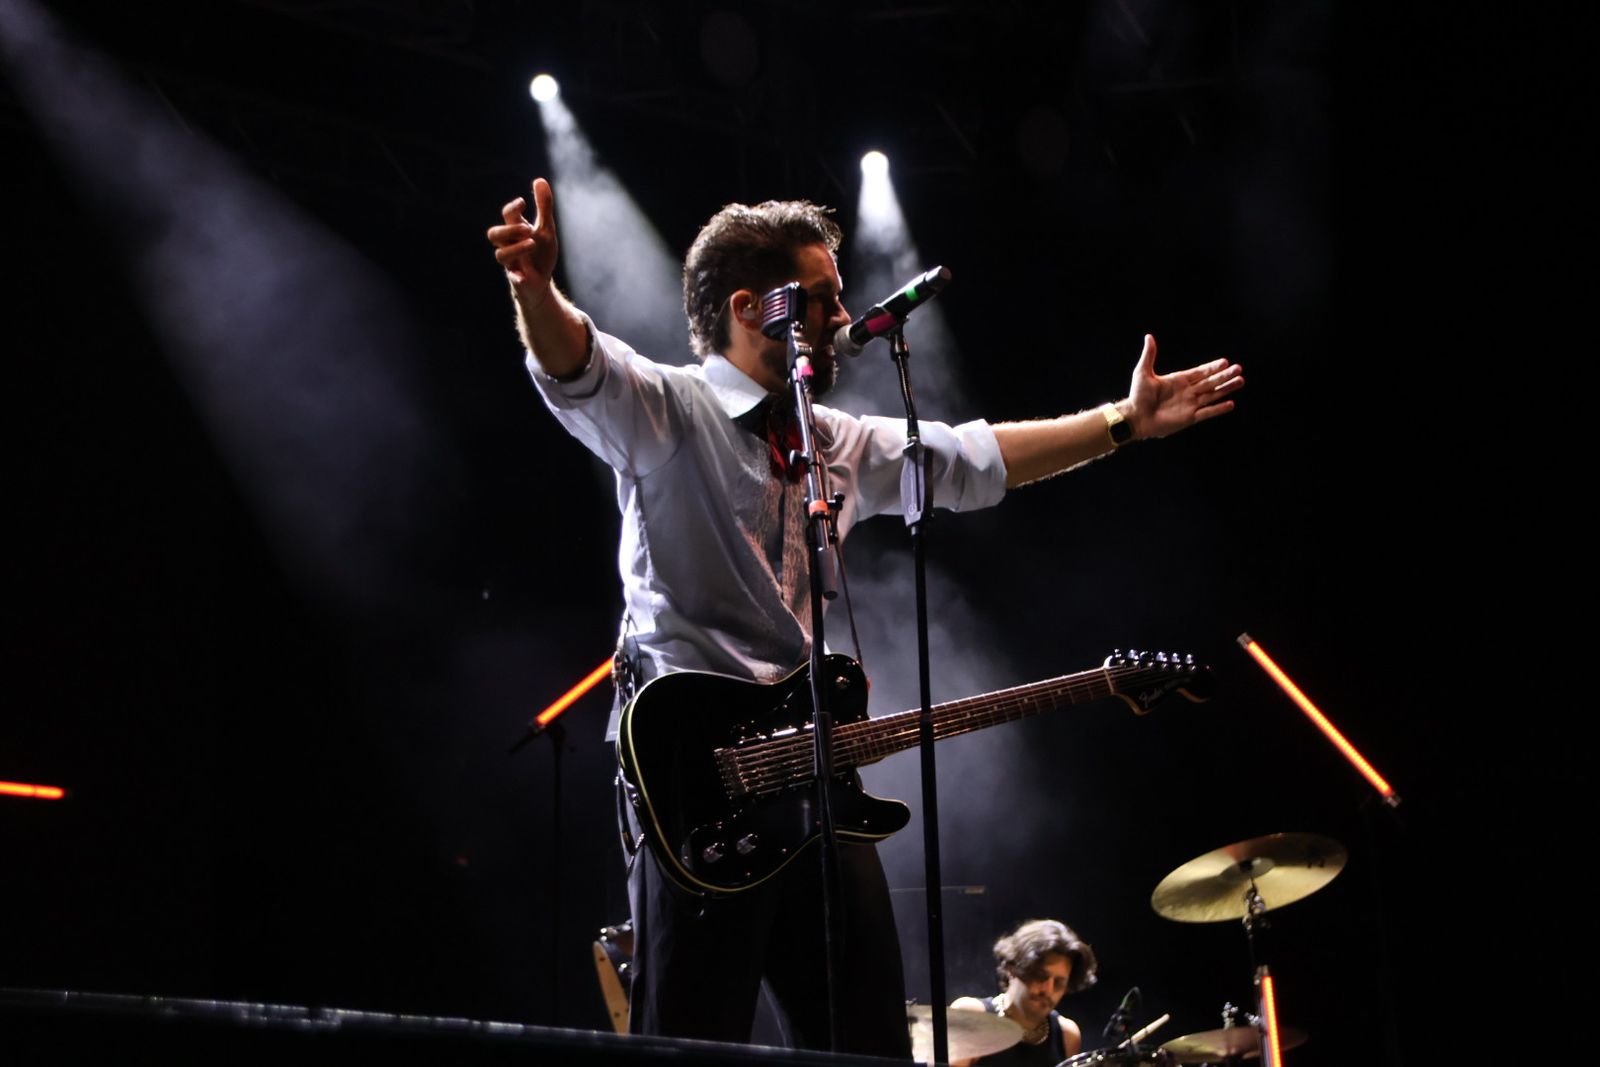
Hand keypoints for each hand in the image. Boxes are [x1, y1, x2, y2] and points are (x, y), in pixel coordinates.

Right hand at [487, 177, 559, 307]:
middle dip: (509, 229)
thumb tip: (539, 179)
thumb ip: (544, 206)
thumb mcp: (546, 228)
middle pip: (494, 234)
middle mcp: (509, 245)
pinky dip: (517, 276)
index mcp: (515, 231)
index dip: (512, 208)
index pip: (507, 215)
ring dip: (516, 248)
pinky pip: (512, 278)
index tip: (523, 203)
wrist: (541, 281)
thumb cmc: (540, 252)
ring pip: (501, 255)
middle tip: (527, 228)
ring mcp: (512, 263)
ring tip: (532, 243)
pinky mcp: (518, 279)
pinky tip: (524, 275)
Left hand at [1126, 334, 1243, 439]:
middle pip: (1210, 382)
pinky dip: (1219, 409)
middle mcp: (1187, 392)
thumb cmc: (1137, 396)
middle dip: (1224, 375)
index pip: (1200, 372)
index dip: (1212, 367)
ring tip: (1240, 381)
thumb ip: (1149, 355)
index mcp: (1178, 380)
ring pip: (1212, 395)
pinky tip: (1231, 403)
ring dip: (1226, 389)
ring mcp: (1189, 405)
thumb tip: (1149, 337)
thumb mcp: (1143, 372)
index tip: (1225, 361)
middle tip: (1239, 368)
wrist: (1135, 418)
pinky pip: (1207, 412)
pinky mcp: (1189, 418)